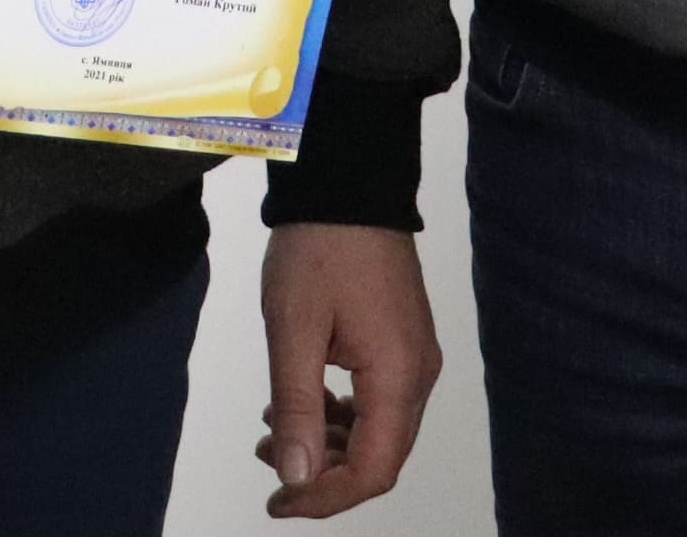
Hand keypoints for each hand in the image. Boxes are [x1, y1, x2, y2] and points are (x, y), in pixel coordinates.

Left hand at [254, 224, 439, 518]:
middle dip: (323, 472)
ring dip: (328, 442)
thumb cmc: (319, 250)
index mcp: (397, 376)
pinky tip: (301, 400)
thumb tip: (296, 479)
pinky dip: (340, 414)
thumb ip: (297, 408)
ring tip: (274, 428)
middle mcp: (418, 374)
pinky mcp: (404, 341)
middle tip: (268, 457)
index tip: (279, 503)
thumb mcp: (293, 330)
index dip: (325, 498)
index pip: (373, 470)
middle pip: (380, 456)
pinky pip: (378, 400)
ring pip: (379, 430)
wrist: (349, 184)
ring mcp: (415, 357)